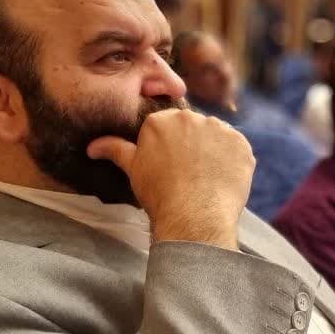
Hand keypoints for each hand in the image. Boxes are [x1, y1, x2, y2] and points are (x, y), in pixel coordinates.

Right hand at [88, 109, 254, 249]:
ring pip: (217, 136)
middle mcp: (192, 117)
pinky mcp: (241, 144)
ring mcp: (220, 129)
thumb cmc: (159, 194)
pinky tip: (223, 180)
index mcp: (162, 120)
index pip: (167, 126)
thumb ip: (115, 150)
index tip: (171, 165)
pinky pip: (237, 149)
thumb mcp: (133, 170)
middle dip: (192, 145)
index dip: (170, 147)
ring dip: (214, 151)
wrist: (193, 216)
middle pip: (193, 127)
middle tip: (190, 173)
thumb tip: (93, 146)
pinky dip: (233, 162)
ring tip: (207, 178)